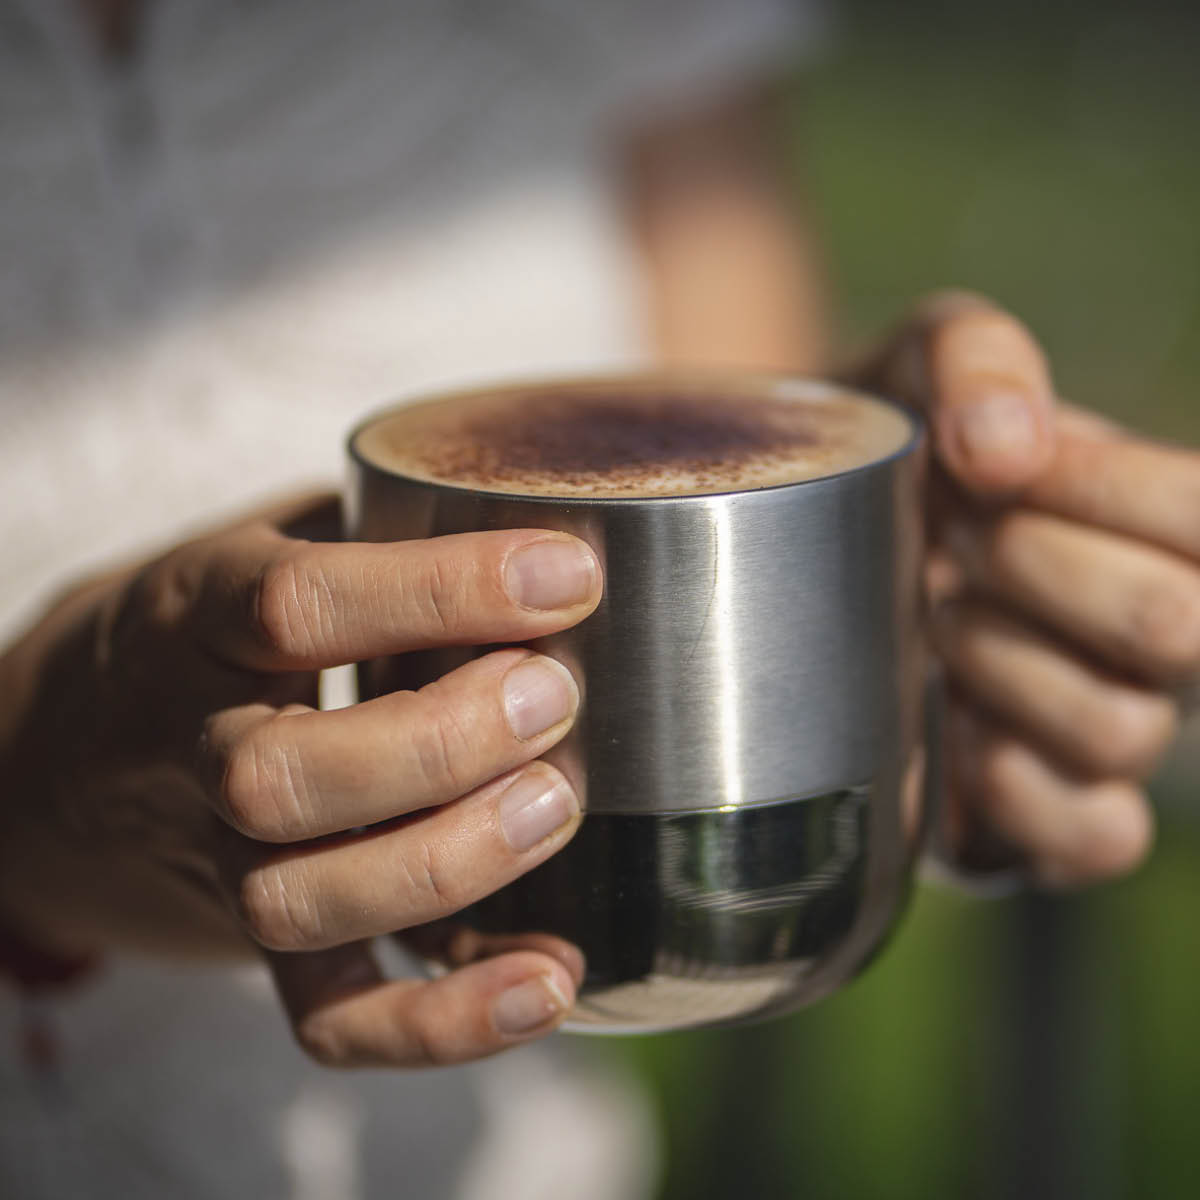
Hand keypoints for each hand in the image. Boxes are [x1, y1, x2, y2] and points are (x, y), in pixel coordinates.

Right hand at [0, 495, 601, 1064]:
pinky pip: (329, 1018)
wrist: (69, 749)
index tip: (570, 575)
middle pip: (283, 779)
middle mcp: (198, 746)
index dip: (442, 591)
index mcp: (198, 618)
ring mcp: (218, 859)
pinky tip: (548, 981)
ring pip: (300, 900)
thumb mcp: (259, 545)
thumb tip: (543, 500)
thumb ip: (369, 526)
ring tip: (555, 803)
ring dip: (447, 864)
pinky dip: (441, 1022)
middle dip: (441, 743)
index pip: (299, 605)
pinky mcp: (256, 943)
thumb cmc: (210, 631)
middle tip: (553, 695)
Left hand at [855, 293, 1198, 886]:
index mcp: (1153, 525)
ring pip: (1122, 731)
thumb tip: (1004, 448)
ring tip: (930, 619)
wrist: (798, 541)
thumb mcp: (914, 365)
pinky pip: (1096, 837)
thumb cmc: (886, 450)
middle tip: (950, 539)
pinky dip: (1016, 787)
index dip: (1103, 486)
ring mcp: (1103, 731)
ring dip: (1002, 663)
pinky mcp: (1044, 820)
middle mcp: (1152, 636)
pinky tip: (945, 726)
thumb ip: (973, 359)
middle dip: (1034, 568)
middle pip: (1176, 629)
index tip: (988, 467)